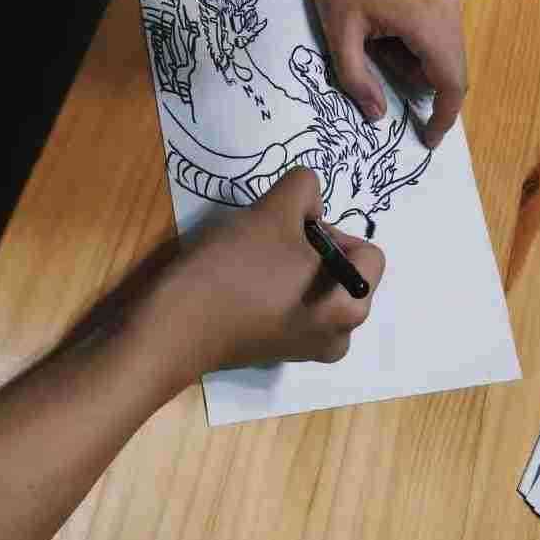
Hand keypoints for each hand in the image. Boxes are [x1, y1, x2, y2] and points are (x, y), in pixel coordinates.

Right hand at [135, 169, 384, 396]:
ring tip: (255, 261)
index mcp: (351, 308)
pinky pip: (293, 305)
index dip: (330, 231)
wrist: (174, 326)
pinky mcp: (277, 350)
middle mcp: (339, 336)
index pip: (366, 252)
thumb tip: (310, 198)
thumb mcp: (273, 210)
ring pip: (316, 285)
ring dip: (292, 266)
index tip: (289, 232)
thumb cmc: (234, 269)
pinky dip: (276, 288)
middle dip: (312, 248)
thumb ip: (304, 189)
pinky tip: (244, 282)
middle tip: (270, 242)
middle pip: (342, 269)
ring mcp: (307, 348)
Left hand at [313, 0, 467, 148]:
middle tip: (376, 65)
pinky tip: (381, 16)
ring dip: (412, 53)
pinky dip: (414, 34)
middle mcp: (450, 10)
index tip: (428, 138)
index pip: (452, 84)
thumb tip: (376, 114)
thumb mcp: (339, 29)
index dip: (443, 117)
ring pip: (442, 44)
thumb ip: (356, 77)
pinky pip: (438, 24)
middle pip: (448, 65)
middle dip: (415, 77)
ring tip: (371, 31)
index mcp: (430, 23)